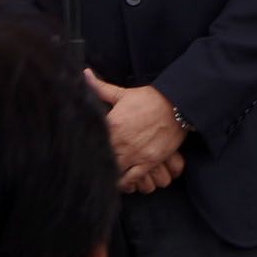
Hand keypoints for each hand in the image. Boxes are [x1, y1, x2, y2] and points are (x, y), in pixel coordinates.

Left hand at [85, 69, 186, 187]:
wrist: (176, 105)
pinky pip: (132, 178)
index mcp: (112, 125)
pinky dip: (125, 183)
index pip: (92, 140)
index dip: (86, 146)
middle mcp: (121, 142)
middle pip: (101, 159)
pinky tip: (120, 182)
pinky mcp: (148, 162)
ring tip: (105, 174)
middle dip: (96, 161)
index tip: (80, 149)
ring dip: (109, 174)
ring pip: (115, 172)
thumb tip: (84, 74)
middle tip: (91, 164)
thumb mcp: (123, 93)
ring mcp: (135, 154)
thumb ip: (100, 88)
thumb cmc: (148, 98)